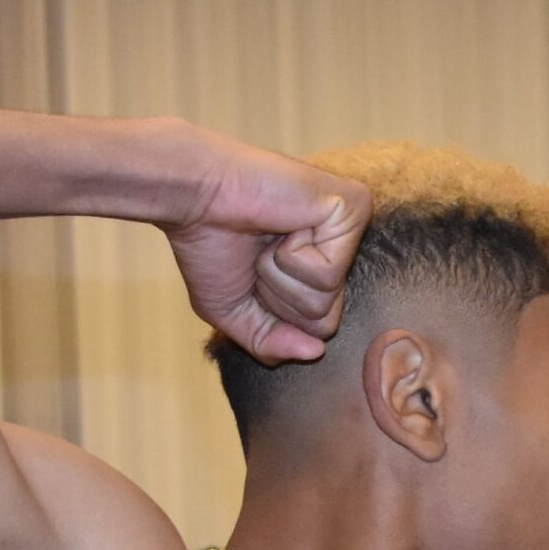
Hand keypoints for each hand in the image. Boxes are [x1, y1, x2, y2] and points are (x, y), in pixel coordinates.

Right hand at [162, 125, 371, 364]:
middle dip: (280, 298)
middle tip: (260, 255)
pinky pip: (329, 274)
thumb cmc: (211, 244)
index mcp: (322, 266)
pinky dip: (292, 257)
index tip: (253, 273)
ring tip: (269, 239)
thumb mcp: (235, 313)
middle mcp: (342, 246)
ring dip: (281, 276)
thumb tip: (316, 353)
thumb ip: (272, 343)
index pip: (319, 330)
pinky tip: (282, 226)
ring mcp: (352, 225)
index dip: (276, 313)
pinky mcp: (354, 207)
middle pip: (326, 321)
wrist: (194, 196)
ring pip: (327, 300)